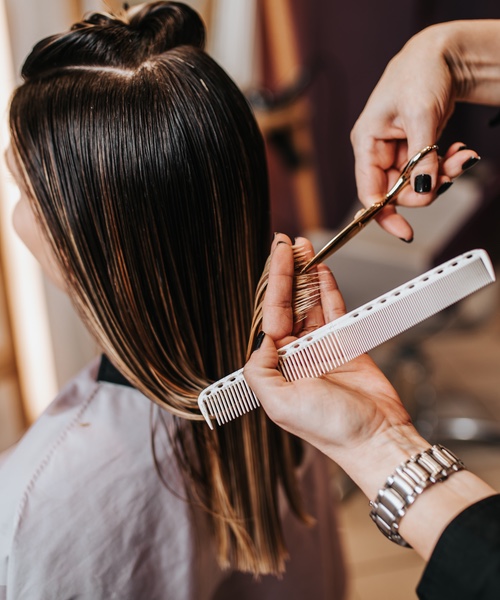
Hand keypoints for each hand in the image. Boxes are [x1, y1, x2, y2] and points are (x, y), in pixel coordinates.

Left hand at [245, 234, 423, 493]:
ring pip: (311, 303)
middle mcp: (296, 355)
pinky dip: (329, 291)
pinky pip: (335, 311)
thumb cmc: (329, 428)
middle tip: (287, 244)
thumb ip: (260, 369)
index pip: (270, 316)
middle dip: (288, 273)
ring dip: (307, 276)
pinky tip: (323, 272)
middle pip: (289, 304)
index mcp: (276, 366)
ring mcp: (321, 348)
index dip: (274, 284)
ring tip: (305, 248)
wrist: (375, 438)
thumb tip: (261, 338)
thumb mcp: (278, 404)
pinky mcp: (346, 345)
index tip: (276, 256)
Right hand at [350, 25, 480, 240]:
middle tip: (450, 175)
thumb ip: (420, 158)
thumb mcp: (421, 116)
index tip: (405, 231)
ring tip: (461, 157)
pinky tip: (459, 152)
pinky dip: (445, 166)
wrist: (441, 54)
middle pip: (396, 191)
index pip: (368, 192)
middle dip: (426, 187)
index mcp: (367, 143)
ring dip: (441, 175)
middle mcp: (378, 150)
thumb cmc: (420, 73)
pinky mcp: (413, 148)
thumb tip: (420, 190)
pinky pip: (427, 170)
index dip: (384, 215)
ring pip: (415, 182)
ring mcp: (396, 151)